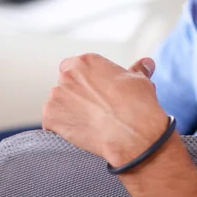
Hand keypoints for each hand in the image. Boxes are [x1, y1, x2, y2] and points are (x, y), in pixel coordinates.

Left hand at [42, 53, 168, 166]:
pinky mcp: (51, 117)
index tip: (94, 90)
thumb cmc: (136, 105)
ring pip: (58, 103)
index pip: (75, 66)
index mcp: (86, 62)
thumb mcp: (139, 80)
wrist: (132, 134)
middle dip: (76, 94)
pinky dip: (62, 128)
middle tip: (94, 107)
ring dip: (69, 111)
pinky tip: (80, 131)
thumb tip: (145, 64)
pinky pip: (51, 122)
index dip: (84, 80)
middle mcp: (68, 75)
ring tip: (90, 122)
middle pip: (66, 84)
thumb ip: (137, 69)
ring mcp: (57, 96)